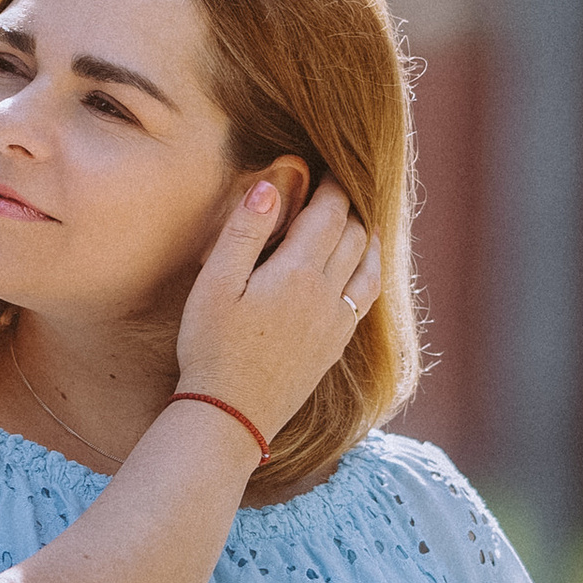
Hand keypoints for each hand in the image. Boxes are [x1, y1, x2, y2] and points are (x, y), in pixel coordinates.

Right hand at [175, 173, 381, 445]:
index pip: (329, 213)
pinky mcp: (335, 346)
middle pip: (355, 234)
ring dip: (367, 237)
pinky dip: (371, 271)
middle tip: (337, 188)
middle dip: (349, 206)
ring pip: (370, 266)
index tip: (325, 167)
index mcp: (297, 271)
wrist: (230, 415)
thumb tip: (271, 185)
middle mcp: (327, 294)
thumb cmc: (211, 347)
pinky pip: (367, 298)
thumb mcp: (215, 284)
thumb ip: (244, 232)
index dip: (331, 185)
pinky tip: (361, 270)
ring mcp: (336, 322)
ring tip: (358, 220)